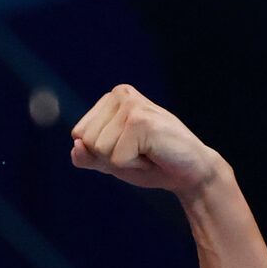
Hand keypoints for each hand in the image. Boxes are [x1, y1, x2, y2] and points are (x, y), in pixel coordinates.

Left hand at [70, 86, 230, 194]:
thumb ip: (88, 156)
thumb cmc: (152, 164)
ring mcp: (132, 106)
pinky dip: (134, 165)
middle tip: (140, 152)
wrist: (191, 172)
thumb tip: (76, 145)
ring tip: (147, 152)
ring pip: (100, 149)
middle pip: (87, 140)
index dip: (101, 152)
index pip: (79, 134)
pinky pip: (116, 158)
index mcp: (112, 98)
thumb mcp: (112, 161)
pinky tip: (153, 155)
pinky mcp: (141, 122)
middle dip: (111, 157)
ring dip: (124, 161)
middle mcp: (121, 95)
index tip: (129, 149)